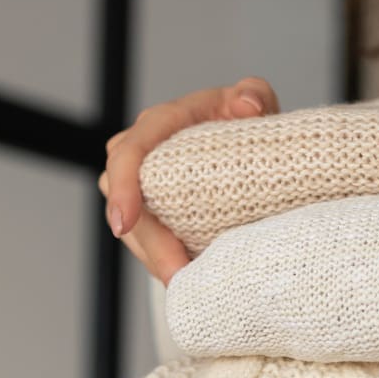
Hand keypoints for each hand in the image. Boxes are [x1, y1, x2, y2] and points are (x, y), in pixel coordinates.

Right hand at [98, 76, 279, 283]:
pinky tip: (190, 280)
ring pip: (135, 228)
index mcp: (162, 123)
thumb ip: (254, 94)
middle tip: (174, 274)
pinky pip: (149, 240)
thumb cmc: (246, 121)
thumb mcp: (255, 101)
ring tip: (186, 284)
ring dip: (156, 259)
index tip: (124, 223)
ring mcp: (144, 186)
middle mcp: (143, 153)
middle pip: (125, 201)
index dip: (125, 188)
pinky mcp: (153, 212)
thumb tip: (247, 106)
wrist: (248, 145)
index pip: (130, 152)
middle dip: (148, 242)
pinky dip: (167, 261)